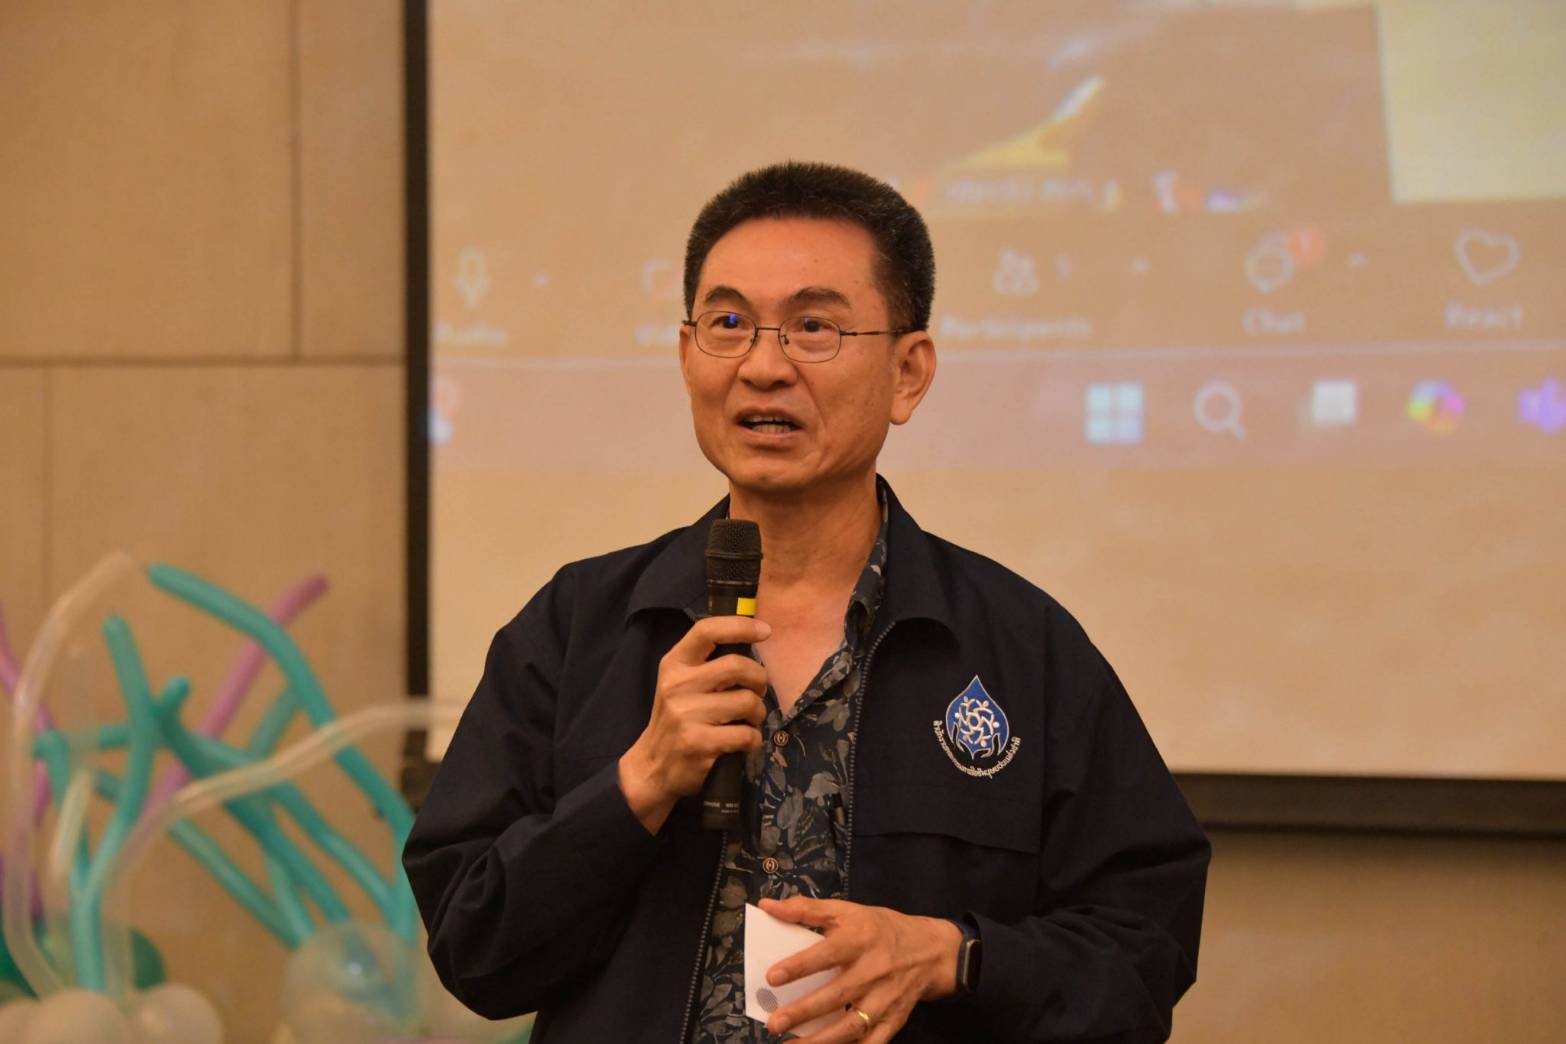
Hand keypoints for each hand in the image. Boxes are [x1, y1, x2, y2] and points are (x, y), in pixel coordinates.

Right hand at [617, 615, 770, 832]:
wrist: (652, 767)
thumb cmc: (677, 719)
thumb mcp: (681, 684)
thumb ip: (708, 664)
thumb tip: (752, 640)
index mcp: (674, 664)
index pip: (706, 631)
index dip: (740, 626)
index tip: (765, 630)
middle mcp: (677, 685)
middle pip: (736, 666)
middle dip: (759, 679)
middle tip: (757, 691)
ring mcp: (685, 715)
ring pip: (746, 702)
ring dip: (758, 713)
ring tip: (749, 720)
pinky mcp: (697, 743)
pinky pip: (745, 734)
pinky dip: (753, 739)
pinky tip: (744, 742)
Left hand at [760, 896, 960, 1041]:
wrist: (931, 950)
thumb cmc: (881, 929)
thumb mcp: (847, 911)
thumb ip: (806, 909)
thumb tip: (768, 906)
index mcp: (860, 939)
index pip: (827, 953)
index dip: (800, 965)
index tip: (772, 977)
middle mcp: (874, 970)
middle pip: (837, 995)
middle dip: (804, 1011)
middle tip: (775, 1023)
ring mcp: (885, 999)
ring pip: (853, 1025)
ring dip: (822, 1041)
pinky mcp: (894, 1020)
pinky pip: (873, 1042)